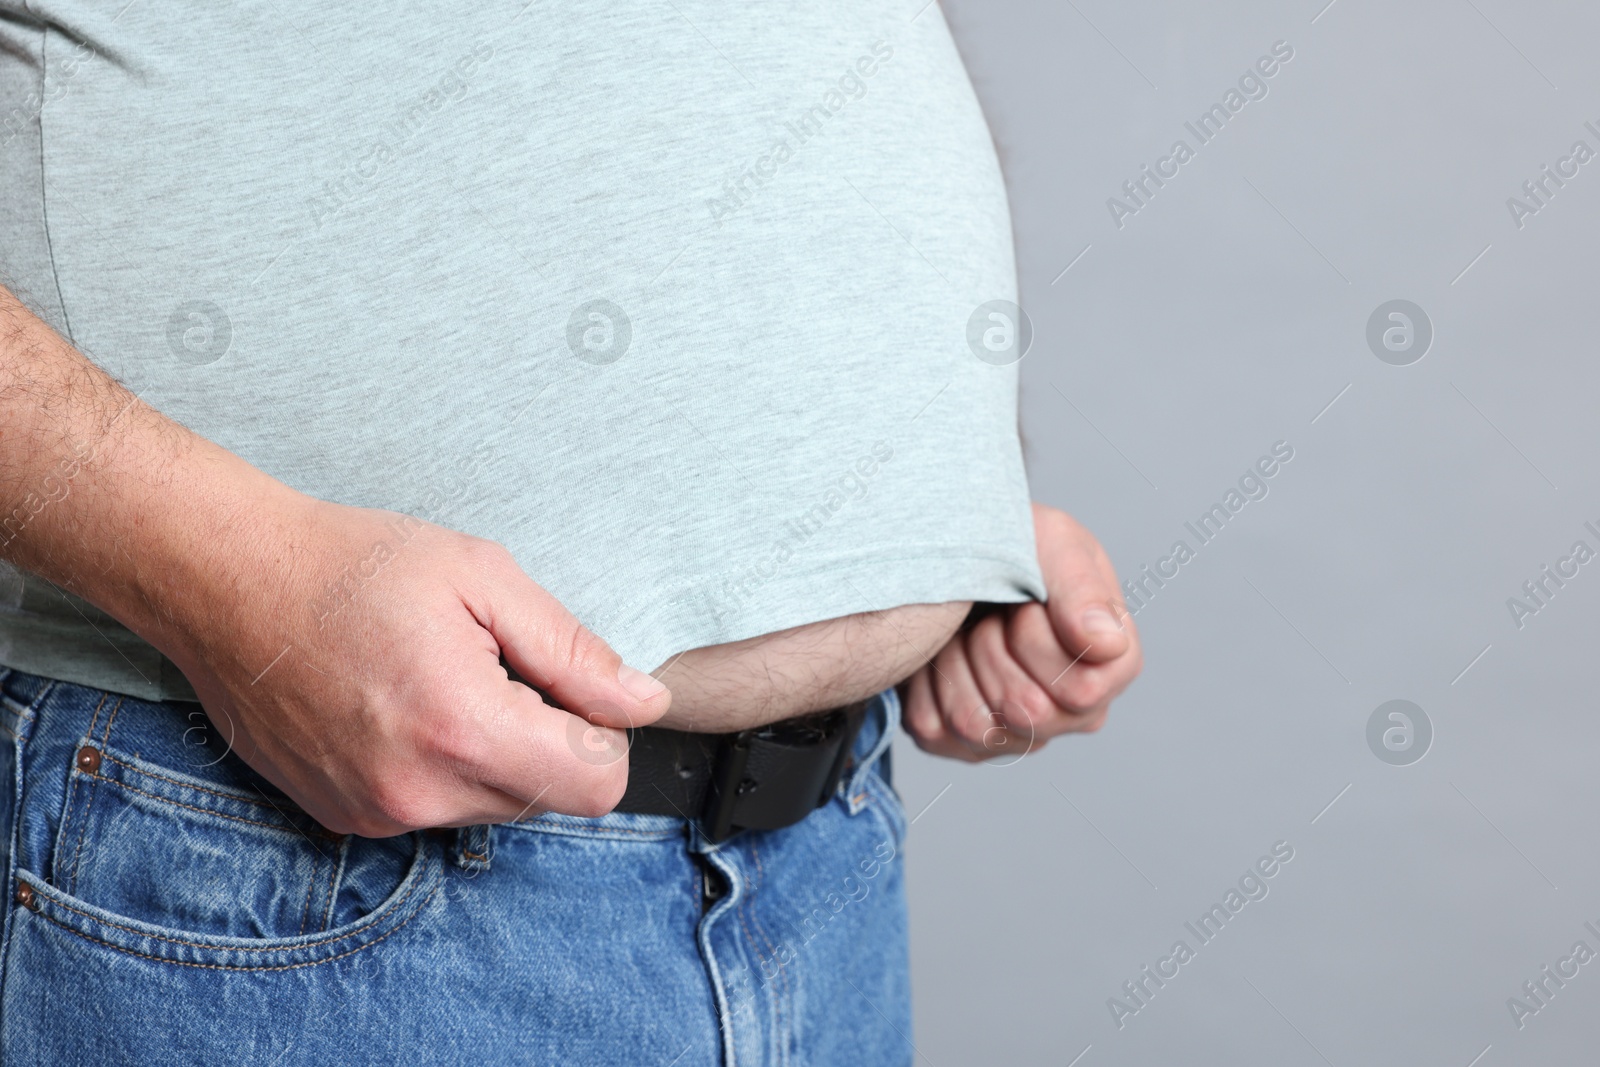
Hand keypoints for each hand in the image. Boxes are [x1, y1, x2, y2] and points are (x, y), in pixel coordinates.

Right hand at [168, 492, 671, 835]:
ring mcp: (377, 813)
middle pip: (549, 799)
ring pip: (494, 808)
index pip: (596, 785)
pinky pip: (436, 810)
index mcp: (465, 728)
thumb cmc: (352, 565)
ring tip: (445, 681)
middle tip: (498, 669)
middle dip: (549, 741)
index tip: (569, 688)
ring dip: (495, 754)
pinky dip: (443, 767)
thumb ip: (573, 652)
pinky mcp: (346, 818)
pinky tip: (406, 706)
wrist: (227, 582)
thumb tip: (645, 703)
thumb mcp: (483, 578)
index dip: (602, 735)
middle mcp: (420, 791)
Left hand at [900, 502, 1140, 761]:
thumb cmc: (1010, 545)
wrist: (946, 558)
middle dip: (993, 648)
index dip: (1038, 640)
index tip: (1026, 601)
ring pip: (979, 728)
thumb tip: (1106, 645)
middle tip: (992, 613)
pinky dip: (925, 681)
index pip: (1080, 691)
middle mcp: (1072, 711)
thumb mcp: (1052, 541)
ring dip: (957, 663)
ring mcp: (1018, 734)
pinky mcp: (961, 742)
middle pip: (1028, 713)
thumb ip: (1082, 588)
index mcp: (1109, 665)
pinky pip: (936, 731)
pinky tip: (940, 650)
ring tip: (965, 629)